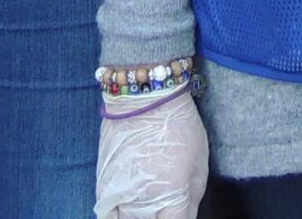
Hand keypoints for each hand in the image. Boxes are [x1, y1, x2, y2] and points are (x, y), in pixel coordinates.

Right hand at [95, 84, 208, 218]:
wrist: (143, 96)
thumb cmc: (178, 124)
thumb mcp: (199, 160)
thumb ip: (192, 197)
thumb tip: (183, 217)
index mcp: (171, 195)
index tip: (177, 215)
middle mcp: (143, 200)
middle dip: (156, 218)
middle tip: (162, 208)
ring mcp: (119, 193)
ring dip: (138, 216)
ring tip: (145, 208)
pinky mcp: (102, 184)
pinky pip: (106, 215)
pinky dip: (115, 216)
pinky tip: (125, 211)